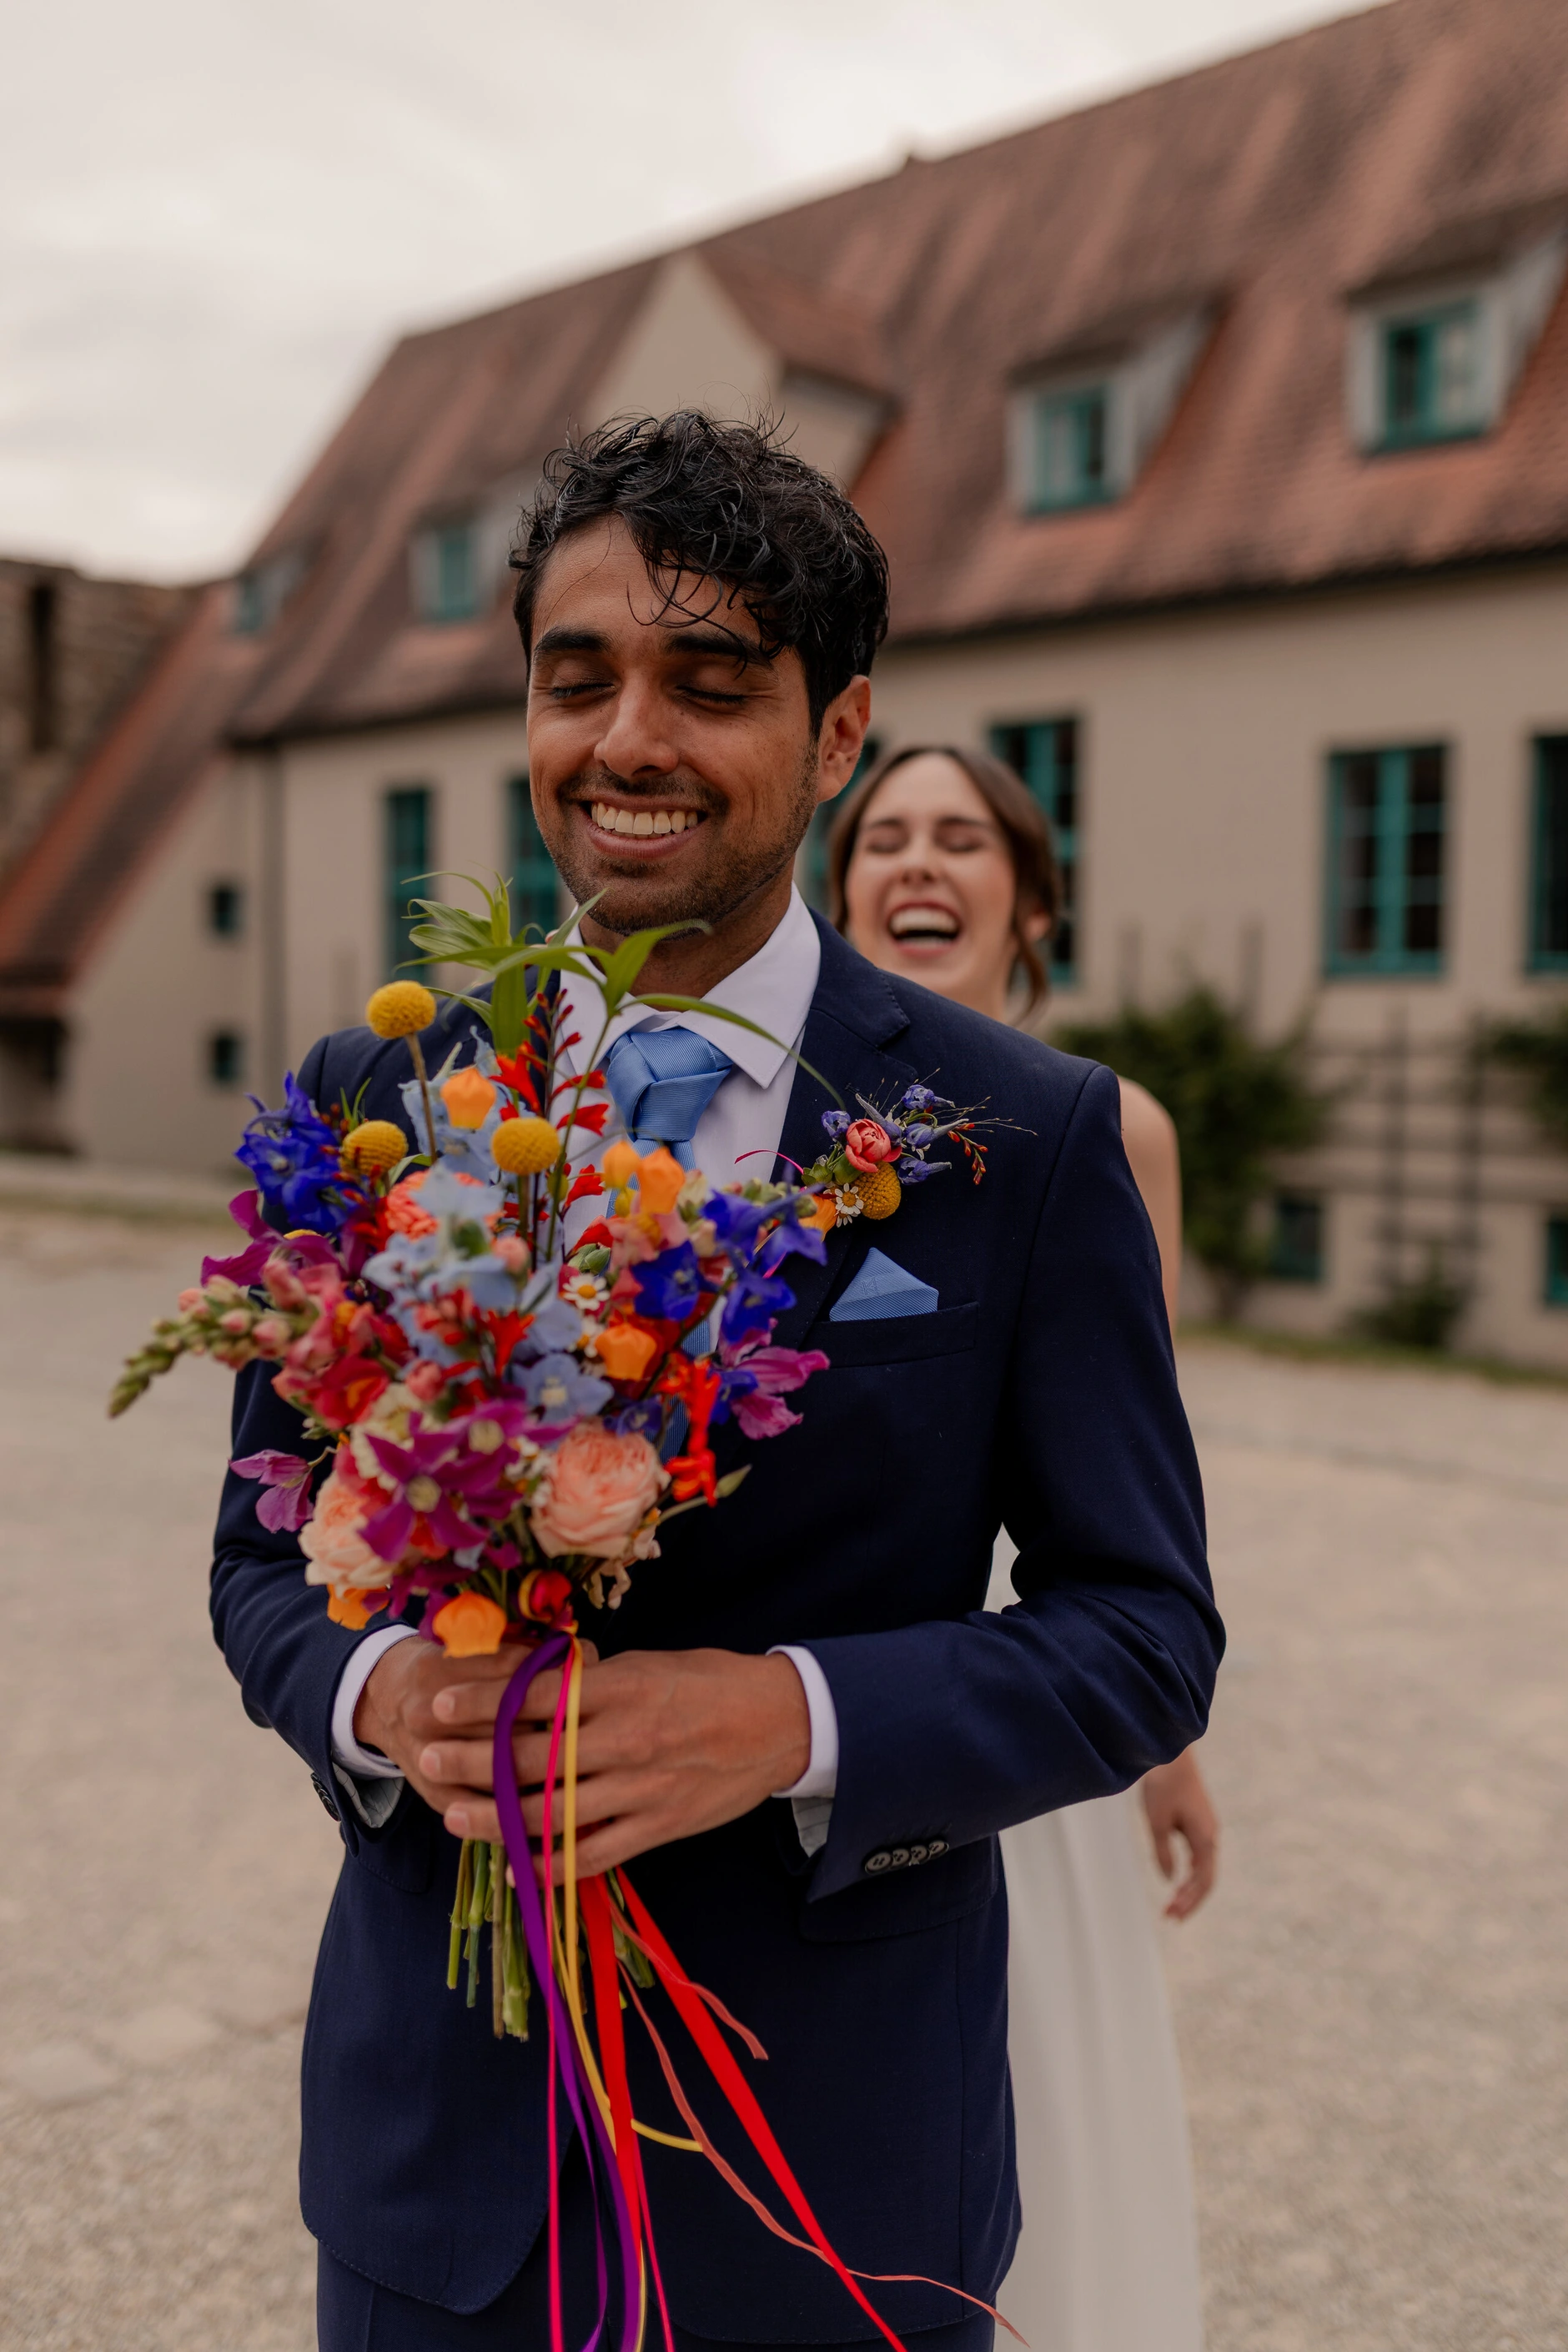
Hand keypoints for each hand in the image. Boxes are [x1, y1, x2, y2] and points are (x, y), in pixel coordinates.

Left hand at [365, 1641, 810, 1881]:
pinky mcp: (659, 1826)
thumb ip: (594, 1683)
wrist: (780, 1722)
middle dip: (471, 1760)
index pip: (534, 1697)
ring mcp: (641, 1789)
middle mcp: (625, 1739)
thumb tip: (533, 1690)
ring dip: (496, 1817)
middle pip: (530, 1757)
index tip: (439, 1704)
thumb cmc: (710, 1682)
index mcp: (621, 1689)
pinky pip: (595, 1854)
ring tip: (454, 1816)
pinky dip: (552, 1865)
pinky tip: (518, 1868)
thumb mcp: (649, 1665)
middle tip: (427, 1756)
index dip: (481, 1704)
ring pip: (552, 1812)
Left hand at [1140, 1747, 1218, 1920]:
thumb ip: (1162, 1852)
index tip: (1173, 1916)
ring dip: (1189, 1887)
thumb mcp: (1156, 1821)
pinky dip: (1190, 1872)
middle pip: (1206, 1878)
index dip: (1190, 1902)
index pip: (1203, 1882)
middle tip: (1169, 1917)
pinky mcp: (1198, 1821)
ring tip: (1171, 1904)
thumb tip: (1169, 1880)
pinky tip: (1177, 1879)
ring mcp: (1206, 1828)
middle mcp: (1211, 1835)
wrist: (1171, 1753)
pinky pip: (1198, 1854)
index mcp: (1205, 1838)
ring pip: (1203, 1867)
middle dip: (1190, 1900)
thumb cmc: (1162, 1785)